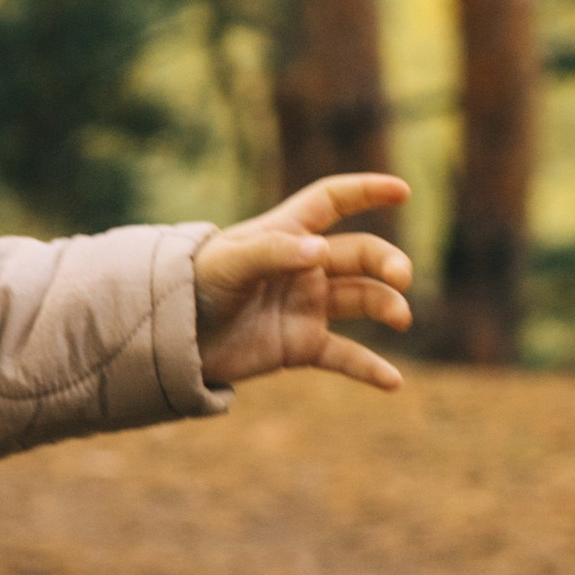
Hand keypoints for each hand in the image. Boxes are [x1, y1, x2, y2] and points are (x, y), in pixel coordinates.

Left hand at [193, 173, 412, 391]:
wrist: (172, 337)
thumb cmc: (195, 285)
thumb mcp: (229, 263)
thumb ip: (273, 252)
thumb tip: (320, 250)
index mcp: (286, 233)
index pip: (332, 202)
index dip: (366, 192)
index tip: (402, 191)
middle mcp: (305, 267)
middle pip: (360, 253)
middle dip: (386, 262)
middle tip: (401, 278)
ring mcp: (307, 306)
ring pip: (363, 300)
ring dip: (387, 306)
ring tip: (401, 318)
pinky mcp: (302, 345)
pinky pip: (345, 356)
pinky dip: (369, 368)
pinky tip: (393, 382)